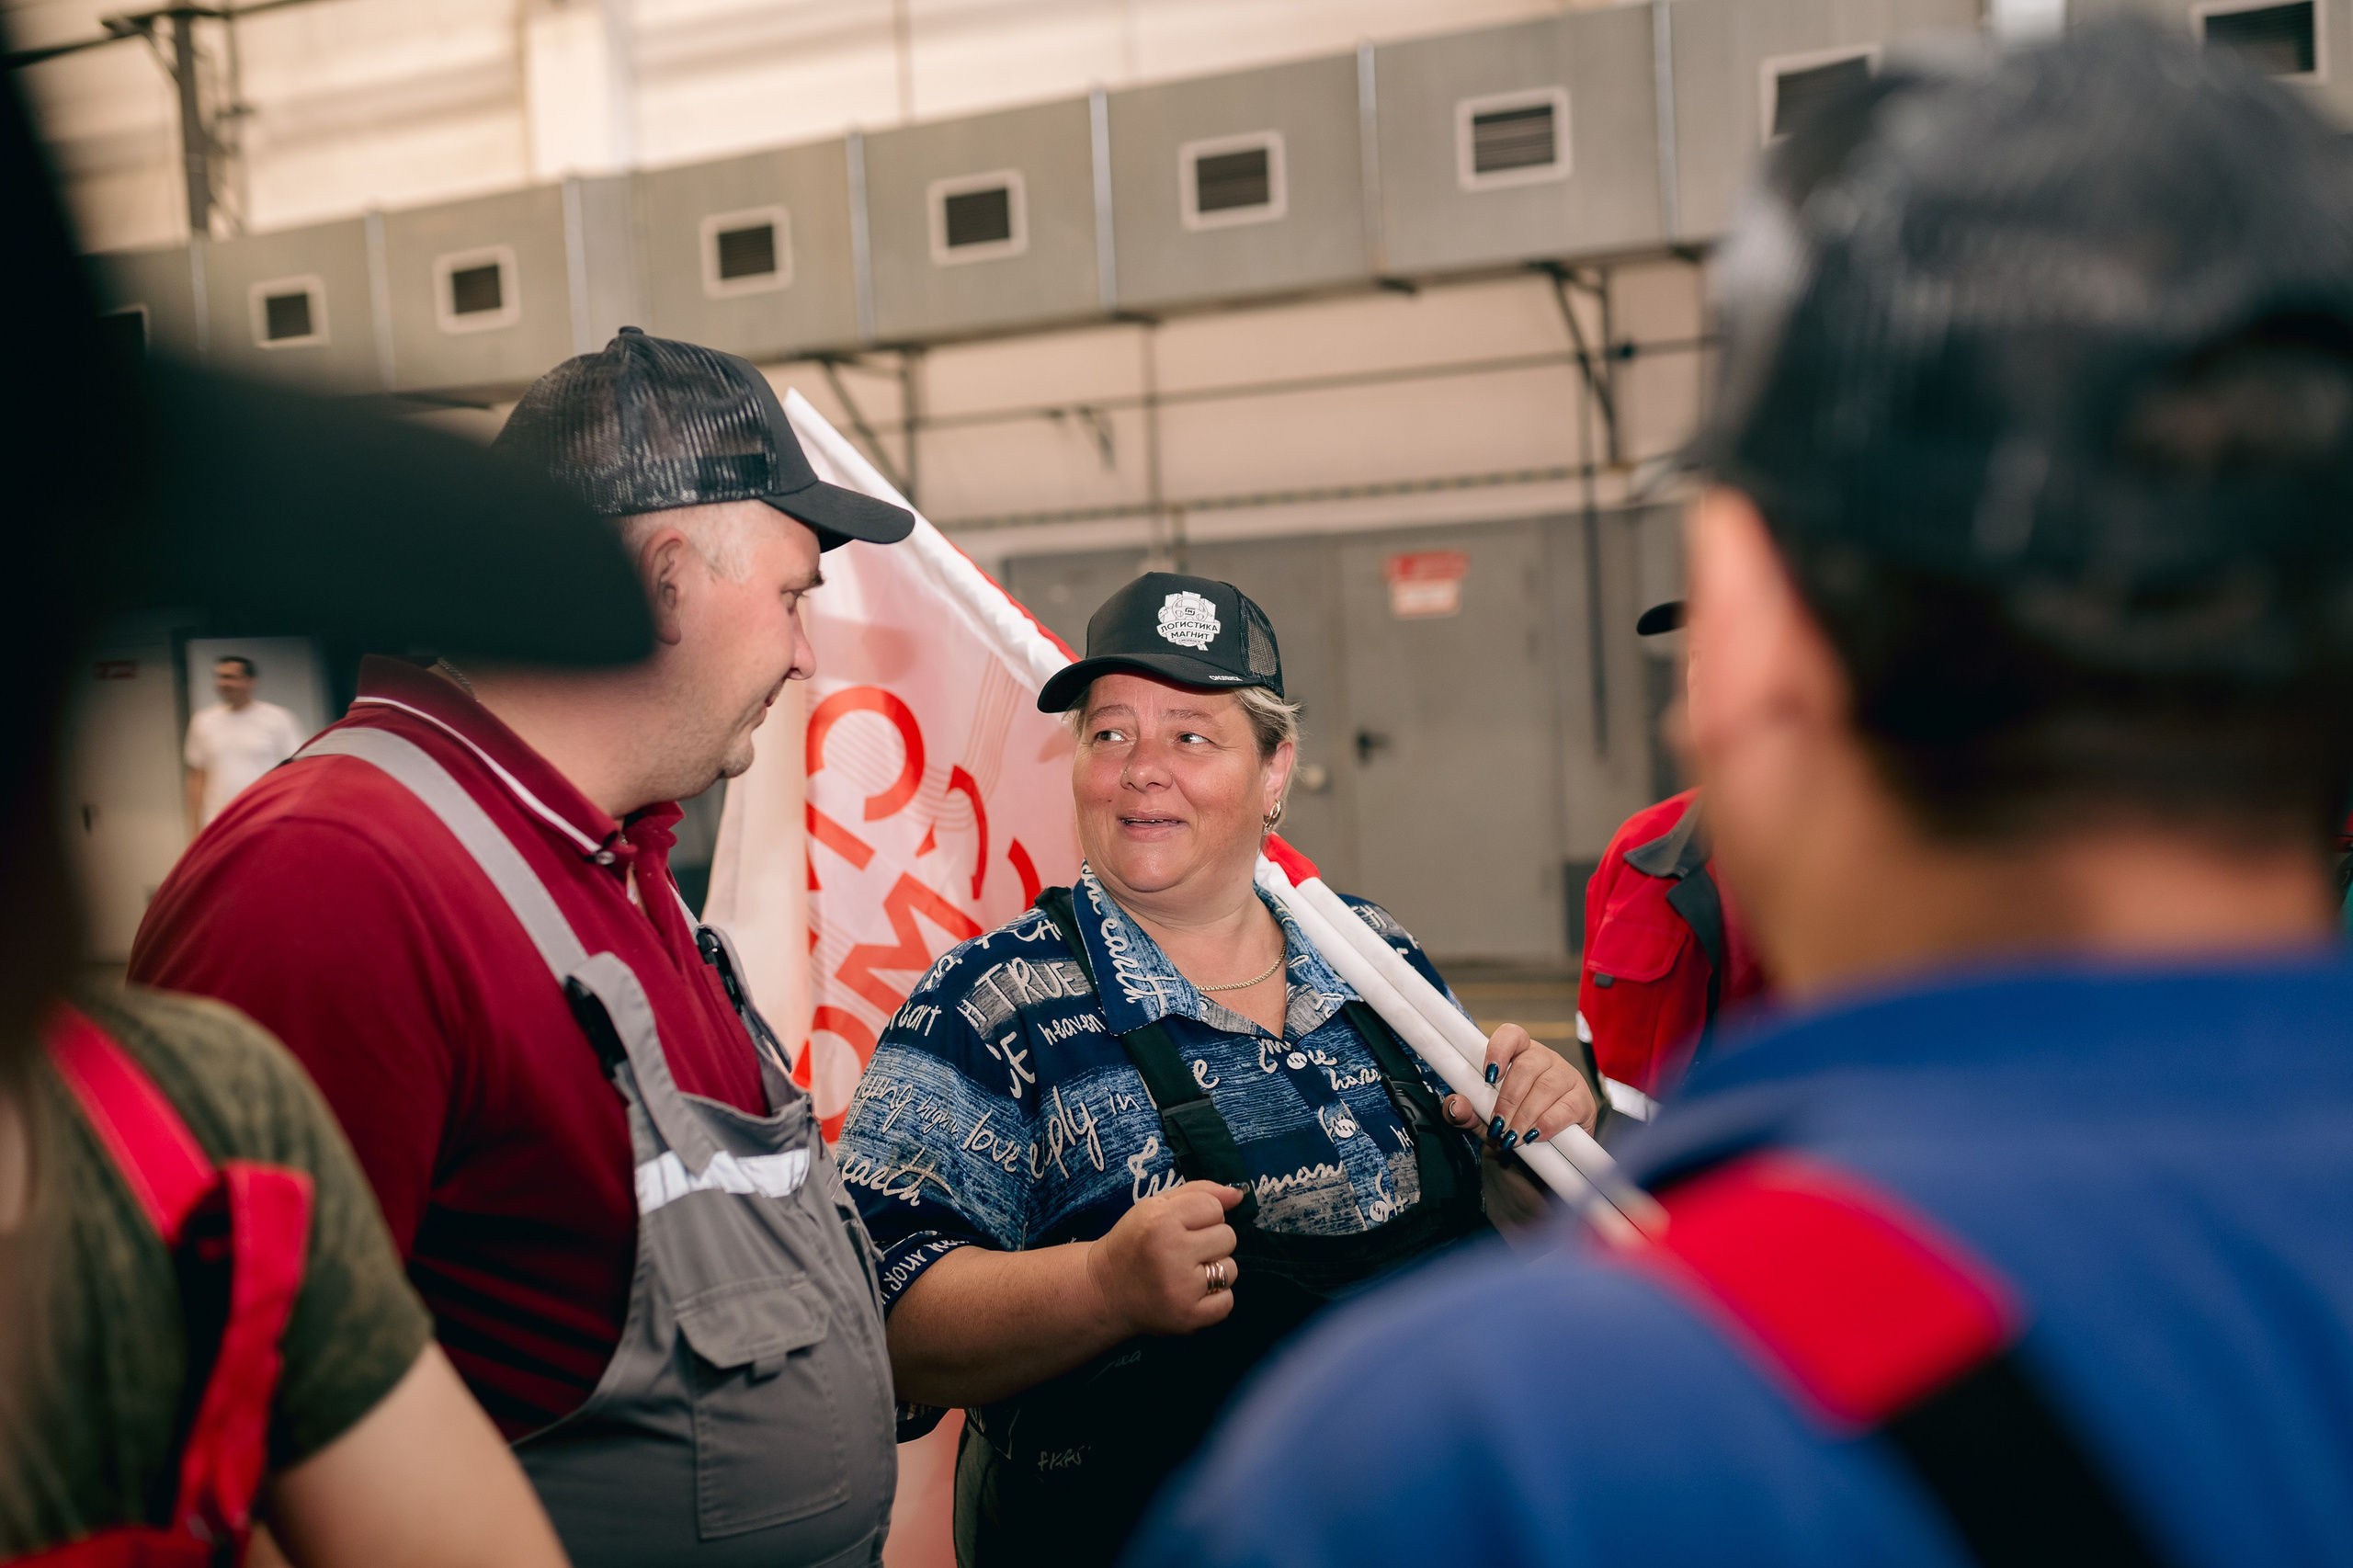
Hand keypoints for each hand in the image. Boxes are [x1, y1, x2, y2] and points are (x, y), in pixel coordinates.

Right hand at [1085, 1182, 1242, 1337]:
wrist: (1104, 1291)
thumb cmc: (1134, 1243)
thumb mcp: (1155, 1206)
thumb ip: (1198, 1192)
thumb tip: (1239, 1194)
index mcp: (1161, 1221)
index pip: (1214, 1208)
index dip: (1202, 1216)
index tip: (1183, 1227)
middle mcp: (1172, 1253)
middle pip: (1228, 1237)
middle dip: (1211, 1242)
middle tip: (1184, 1251)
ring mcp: (1181, 1289)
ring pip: (1231, 1270)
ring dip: (1215, 1270)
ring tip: (1187, 1273)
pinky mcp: (1188, 1317)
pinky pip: (1227, 1302)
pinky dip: (1215, 1298)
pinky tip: (1192, 1293)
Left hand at [1440, 1023, 1597, 1152]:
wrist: (1540, 1166)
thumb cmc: (1509, 1131)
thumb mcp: (1482, 1124)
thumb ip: (1465, 1113)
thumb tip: (1454, 1105)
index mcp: (1518, 1056)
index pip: (1512, 1035)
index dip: (1499, 1048)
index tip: (1488, 1075)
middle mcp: (1545, 1060)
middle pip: (1527, 1065)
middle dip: (1509, 1099)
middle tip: (1498, 1125)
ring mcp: (1567, 1077)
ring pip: (1546, 1086)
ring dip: (1526, 1115)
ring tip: (1513, 1137)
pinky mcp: (1583, 1101)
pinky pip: (1567, 1107)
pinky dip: (1548, 1123)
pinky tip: (1536, 1136)